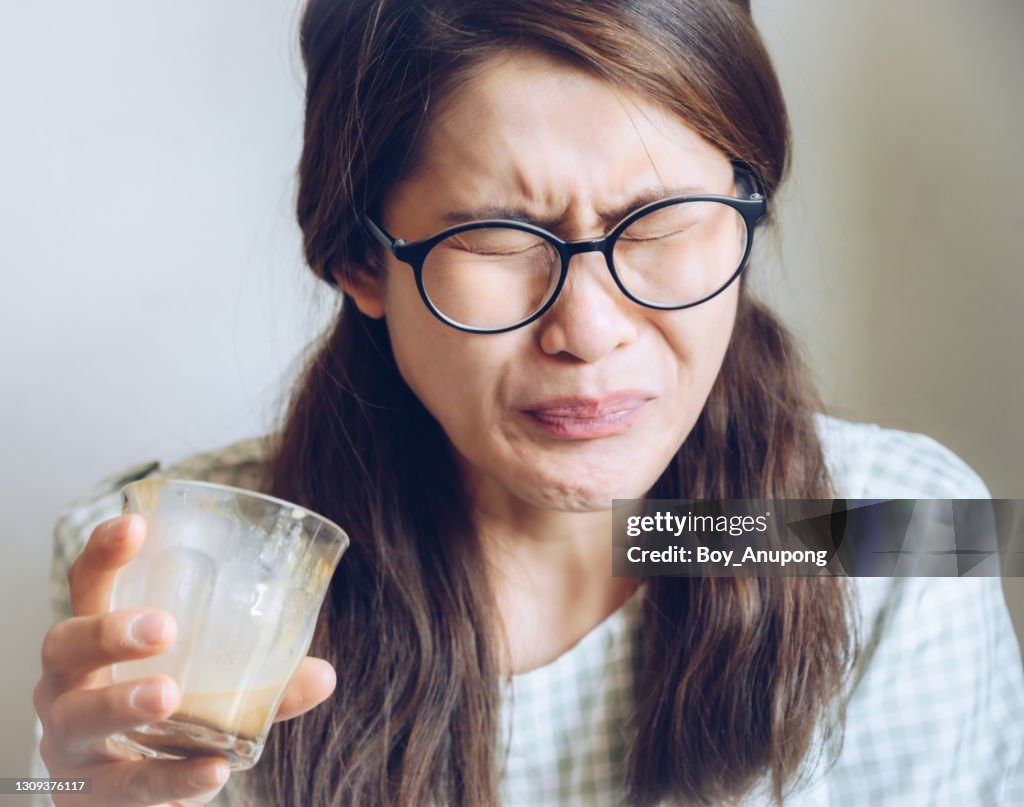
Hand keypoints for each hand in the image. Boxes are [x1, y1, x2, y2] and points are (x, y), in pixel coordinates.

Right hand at [33, 514, 336, 805]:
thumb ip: (261, 677)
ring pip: (79, 718)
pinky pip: (125, 788)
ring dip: (122, 702)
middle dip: (109, 630)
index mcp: (97, 640)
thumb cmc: (164, 717)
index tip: (137, 524)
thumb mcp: (203, 684)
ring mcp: (71, 742)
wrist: (121, 799)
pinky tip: (211, 770)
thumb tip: (323, 674)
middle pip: (66, 644)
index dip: (106, 552)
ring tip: (167, 694)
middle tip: (162, 626)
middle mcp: (69, 684)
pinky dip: (171, 779)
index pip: (88, 584)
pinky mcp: (90, 795)